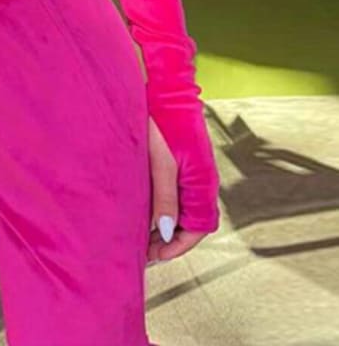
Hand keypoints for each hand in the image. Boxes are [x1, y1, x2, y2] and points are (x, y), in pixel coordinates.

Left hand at [145, 115, 210, 263]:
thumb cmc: (163, 122)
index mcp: (203, 183)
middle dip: (172, 239)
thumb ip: (165, 198)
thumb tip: (167, 232)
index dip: (177, 246)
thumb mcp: (160, 163)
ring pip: (187, 209)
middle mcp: (204, 181)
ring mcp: (197, 172)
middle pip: (194, 223)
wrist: (167, 90)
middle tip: (144, 249)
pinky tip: (149, 208)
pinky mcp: (187, 163)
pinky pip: (182, 194)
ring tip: (143, 233)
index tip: (155, 255)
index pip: (198, 228)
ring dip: (169, 224)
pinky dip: (168, 207)